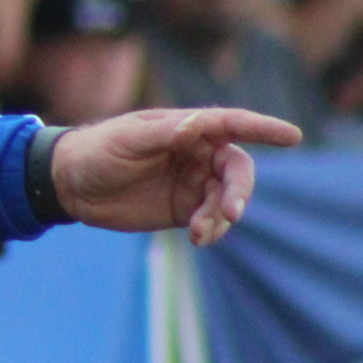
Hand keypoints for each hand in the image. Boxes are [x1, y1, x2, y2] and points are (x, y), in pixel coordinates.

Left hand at [52, 108, 303, 246]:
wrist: (69, 185)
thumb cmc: (96, 151)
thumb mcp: (127, 139)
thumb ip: (164, 134)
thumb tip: (198, 124)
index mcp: (187, 128)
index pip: (232, 124)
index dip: (263, 128)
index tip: (293, 136)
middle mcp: (196, 153)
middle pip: (236, 169)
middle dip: (239, 191)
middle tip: (229, 212)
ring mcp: (192, 182)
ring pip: (227, 198)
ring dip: (223, 216)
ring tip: (200, 231)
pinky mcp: (184, 209)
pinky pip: (211, 220)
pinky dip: (211, 230)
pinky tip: (199, 238)